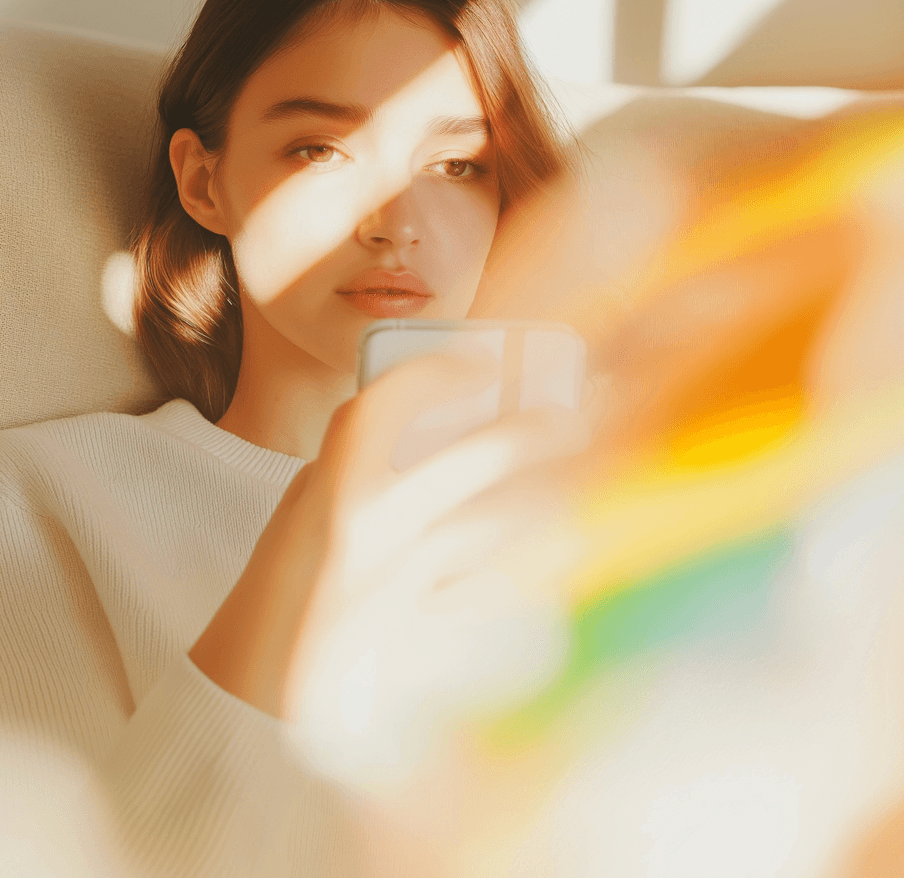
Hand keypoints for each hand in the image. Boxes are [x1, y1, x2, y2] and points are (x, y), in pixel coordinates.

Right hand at [190, 350, 594, 756]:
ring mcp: (411, 586)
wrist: (271, 676)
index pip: (388, 404)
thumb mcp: (311, 496)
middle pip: (482, 456)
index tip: (477, 363)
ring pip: (512, 526)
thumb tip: (454, 411)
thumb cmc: (295, 572)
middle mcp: (374, 532)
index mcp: (333, 488)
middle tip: (566, 422)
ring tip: (572, 485)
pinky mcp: (436, 633)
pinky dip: (530, 566)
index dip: (437, 372)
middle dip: (538, 431)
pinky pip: (505, 588)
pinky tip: (548, 550)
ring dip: (549, 500)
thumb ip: (368, 454)